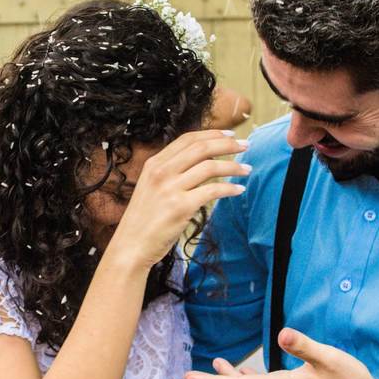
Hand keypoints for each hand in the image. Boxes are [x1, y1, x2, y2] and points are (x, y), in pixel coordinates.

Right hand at [108, 130, 248, 267]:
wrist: (131, 245)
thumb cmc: (143, 219)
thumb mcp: (151, 187)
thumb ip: (170, 172)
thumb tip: (202, 160)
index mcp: (154, 164)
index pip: (187, 139)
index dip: (211, 134)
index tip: (229, 134)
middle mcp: (161, 172)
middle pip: (201, 148)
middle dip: (227, 144)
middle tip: (245, 145)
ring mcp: (170, 189)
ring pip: (209, 167)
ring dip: (233, 166)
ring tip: (247, 169)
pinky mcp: (181, 207)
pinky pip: (212, 191)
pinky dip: (229, 189)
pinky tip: (239, 190)